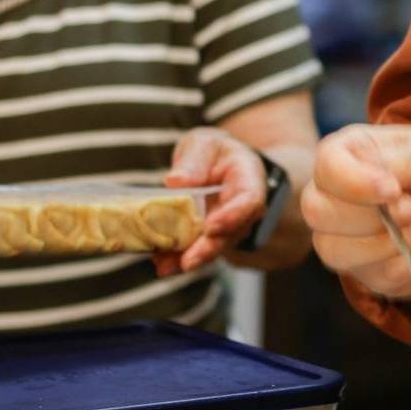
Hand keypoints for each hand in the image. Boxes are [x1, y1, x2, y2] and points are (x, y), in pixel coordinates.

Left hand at [154, 127, 267, 275]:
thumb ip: (194, 160)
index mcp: (248, 180)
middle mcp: (242, 211)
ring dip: (187, 258)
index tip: (211, 227)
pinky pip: (194, 250)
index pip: (249, 201)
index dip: (232, 216)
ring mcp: (226, 228)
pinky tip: (161, 263)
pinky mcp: (207, 239)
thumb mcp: (204, 143)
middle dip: (208, 249)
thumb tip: (176, 182)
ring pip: (211, 247)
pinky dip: (177, 258)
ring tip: (165, 265)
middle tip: (188, 261)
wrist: (215, 165)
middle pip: (230, 233)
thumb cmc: (212, 152)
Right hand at [302, 123, 410, 299]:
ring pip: (336, 252)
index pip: (327, 166)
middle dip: (372, 218)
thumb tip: (383, 185)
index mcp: (349, 152)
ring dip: (392, 245)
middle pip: (318, 212)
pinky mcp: (364, 270)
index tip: (395, 190)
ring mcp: (343, 236)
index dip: (356, 183)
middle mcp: (334, 193)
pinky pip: (380, 277)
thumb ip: (406, 161)